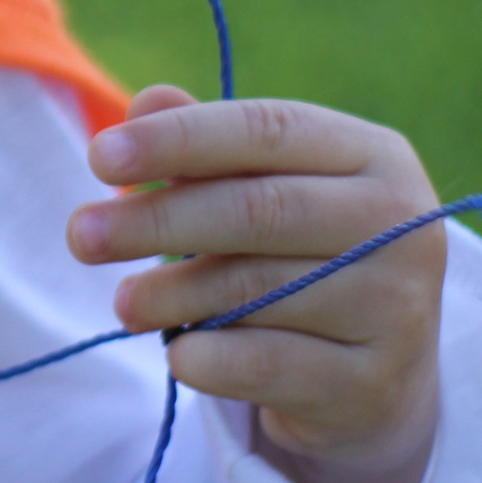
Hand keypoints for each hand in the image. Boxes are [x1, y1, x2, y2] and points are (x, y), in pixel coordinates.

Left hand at [67, 86, 444, 482]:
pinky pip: (269, 364)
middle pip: (260, 210)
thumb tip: (146, 101)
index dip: (177, 139)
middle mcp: (401, 225)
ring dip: (172, 294)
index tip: (98, 158)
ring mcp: (397, 306)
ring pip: (259, 290)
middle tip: (80, 236)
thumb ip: (202, 144)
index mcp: (373, 156)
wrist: (375, 372)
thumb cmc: (298, 252)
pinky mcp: (374, 381)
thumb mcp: (259, 187)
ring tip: (123, 301)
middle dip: (158, 221)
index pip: (266, 129)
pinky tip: (176, 354)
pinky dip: (209, 358)